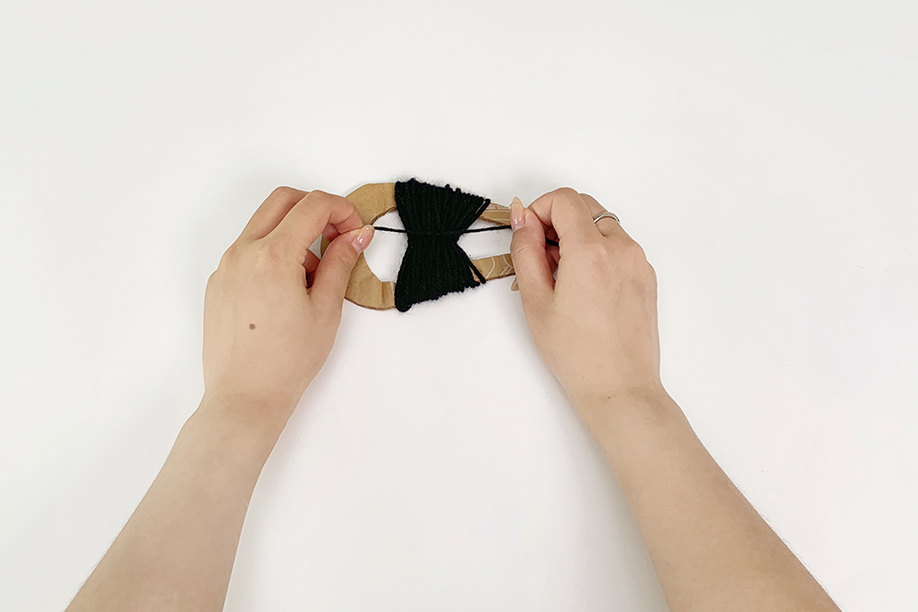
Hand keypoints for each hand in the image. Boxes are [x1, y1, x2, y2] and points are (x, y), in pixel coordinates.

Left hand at [202, 187, 373, 430]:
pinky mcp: (218, 282)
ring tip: (312, 276)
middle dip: (316, 208)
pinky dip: (273, 253)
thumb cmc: (286, 362)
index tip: (355, 231)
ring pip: (264, 224)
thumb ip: (341, 263)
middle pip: (284, 200)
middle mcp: (243, 252)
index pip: (313, 205)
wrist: (245, 397)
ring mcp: (225, 266)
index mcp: (273, 256)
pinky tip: (287, 290)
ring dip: (294, 232)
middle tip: (337, 237)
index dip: (342, 210)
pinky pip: (247, 250)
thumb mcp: (326, 309)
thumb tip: (356, 234)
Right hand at [509, 188, 664, 419]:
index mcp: (591, 251)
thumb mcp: (536, 301)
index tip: (528, 236)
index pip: (564, 199)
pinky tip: (583, 287)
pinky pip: (618, 246)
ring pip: (602, 225)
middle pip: (585, 206)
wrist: (619, 387)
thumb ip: (526, 251)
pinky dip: (597, 252)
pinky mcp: (646, 276)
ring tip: (561, 278)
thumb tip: (522, 219)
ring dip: (577, 237)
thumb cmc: (577, 354)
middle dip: (557, 221)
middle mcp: (621, 248)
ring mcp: (638, 262)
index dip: (539, 210)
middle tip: (540, 258)